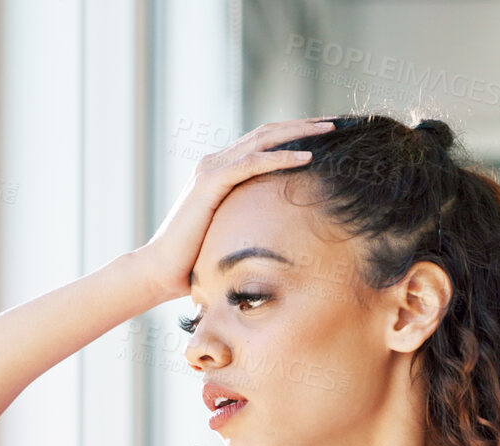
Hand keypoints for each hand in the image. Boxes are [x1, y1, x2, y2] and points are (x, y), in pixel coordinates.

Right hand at [129, 117, 336, 300]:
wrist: (161, 269)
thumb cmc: (195, 258)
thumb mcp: (231, 231)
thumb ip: (249, 219)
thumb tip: (279, 231)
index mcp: (221, 170)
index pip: (264, 142)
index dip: (296, 133)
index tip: (327, 133)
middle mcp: (215, 162)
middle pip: (268, 132)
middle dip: (305, 125)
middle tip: (338, 122)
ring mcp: (211, 169)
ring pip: (262, 140)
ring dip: (299, 133)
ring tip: (330, 131)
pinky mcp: (209, 183)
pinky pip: (251, 163)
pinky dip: (280, 157)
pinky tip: (307, 157)